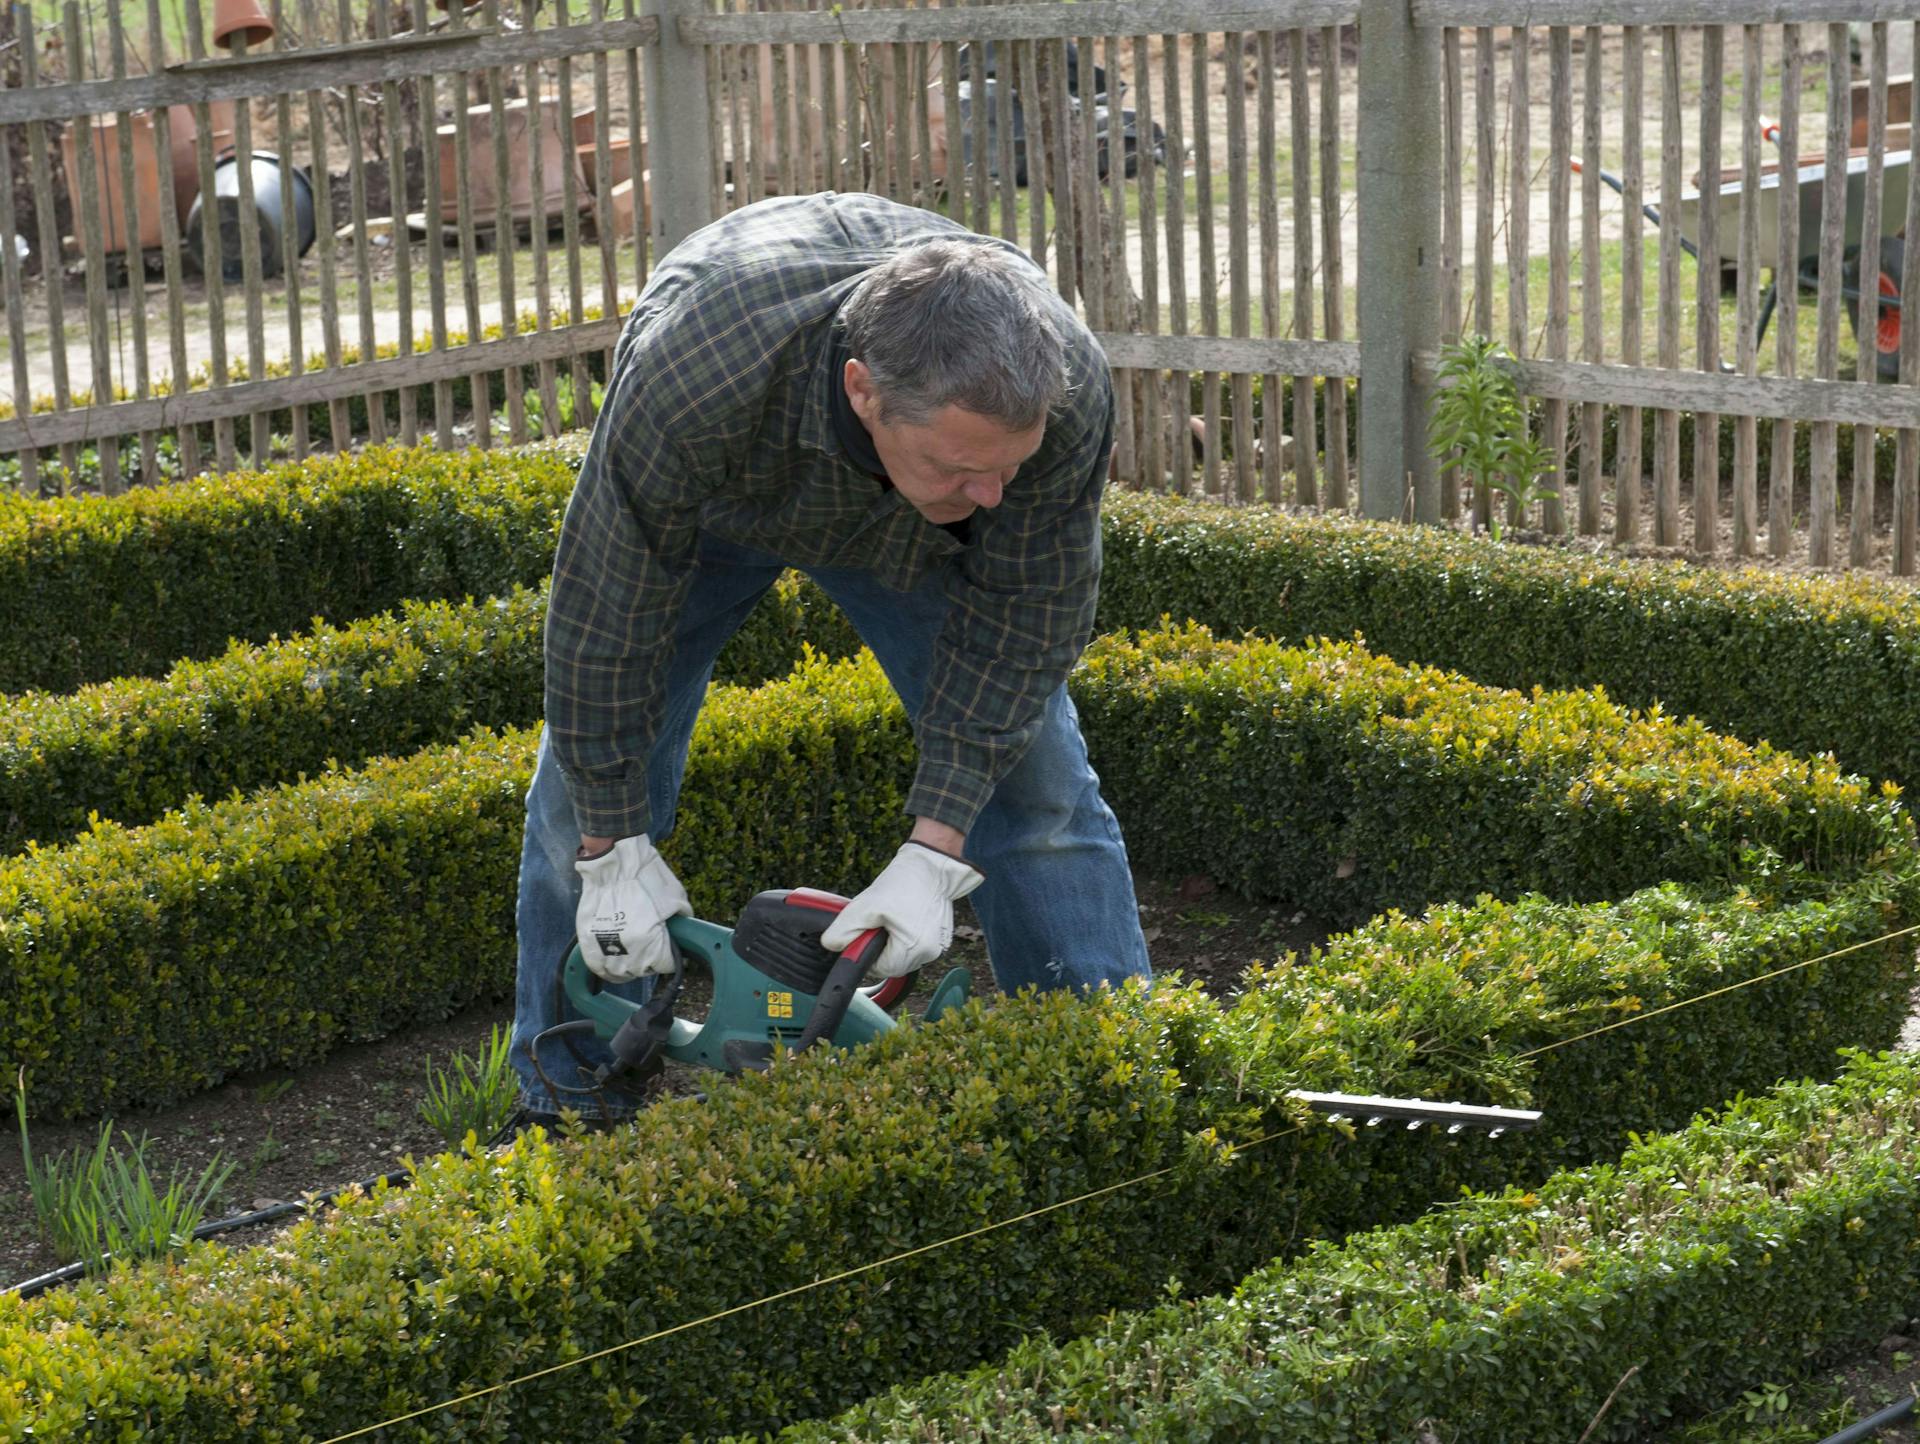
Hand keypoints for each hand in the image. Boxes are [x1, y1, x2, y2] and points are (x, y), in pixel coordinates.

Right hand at [574, 834, 690, 981]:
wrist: (613, 862)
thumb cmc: (645, 877)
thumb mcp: (675, 897)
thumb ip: (681, 918)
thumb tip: (684, 930)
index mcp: (651, 942)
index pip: (665, 964)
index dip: (670, 957)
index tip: (669, 950)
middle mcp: (627, 950)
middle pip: (642, 971)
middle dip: (650, 962)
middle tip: (651, 950)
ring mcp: (604, 946)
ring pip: (618, 973)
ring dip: (627, 969)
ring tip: (632, 959)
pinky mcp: (586, 940)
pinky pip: (596, 965)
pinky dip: (605, 967)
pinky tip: (612, 962)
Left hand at [820, 841, 984, 977]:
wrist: (932, 867)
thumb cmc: (904, 883)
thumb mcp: (865, 905)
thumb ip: (844, 930)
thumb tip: (831, 946)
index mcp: (913, 949)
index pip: (880, 969)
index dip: (868, 952)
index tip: (870, 931)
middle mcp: (929, 953)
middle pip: (893, 965)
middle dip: (882, 947)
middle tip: (881, 922)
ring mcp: (938, 947)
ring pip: (904, 956)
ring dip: (894, 942)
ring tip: (894, 918)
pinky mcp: (941, 939)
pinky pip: (916, 946)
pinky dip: (907, 936)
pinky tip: (906, 918)